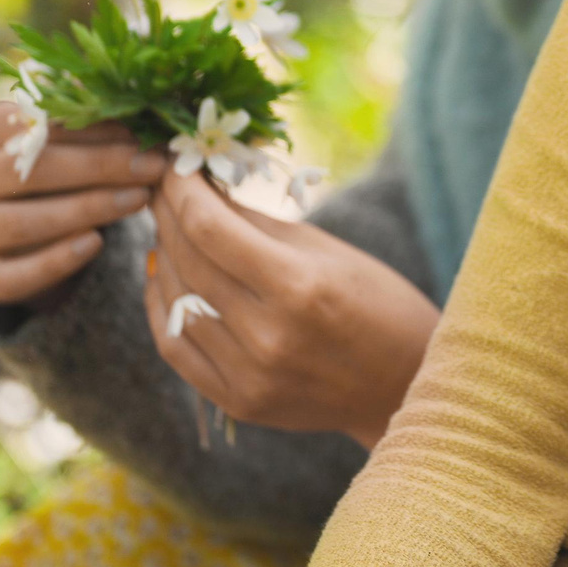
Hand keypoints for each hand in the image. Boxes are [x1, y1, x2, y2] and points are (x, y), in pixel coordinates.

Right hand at [0, 102, 158, 302]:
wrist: (17, 238)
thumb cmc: (50, 173)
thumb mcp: (60, 140)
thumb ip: (81, 116)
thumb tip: (123, 84)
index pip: (35, 126)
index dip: (92, 129)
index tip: (142, 133)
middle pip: (32, 172)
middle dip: (100, 167)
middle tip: (151, 166)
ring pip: (24, 223)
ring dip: (88, 209)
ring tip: (138, 199)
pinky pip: (13, 274)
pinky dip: (56, 260)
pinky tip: (96, 244)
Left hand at [148, 169, 439, 446]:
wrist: (406, 385)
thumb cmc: (379, 304)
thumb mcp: (326, 251)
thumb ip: (258, 224)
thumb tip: (202, 188)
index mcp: (298, 287)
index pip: (210, 227)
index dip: (181, 189)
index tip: (174, 164)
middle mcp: (267, 336)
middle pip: (189, 260)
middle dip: (168, 214)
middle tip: (162, 187)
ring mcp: (249, 376)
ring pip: (176, 301)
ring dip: (164, 255)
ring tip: (167, 227)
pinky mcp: (239, 402)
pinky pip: (175, 347)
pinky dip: (161, 307)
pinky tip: (166, 277)